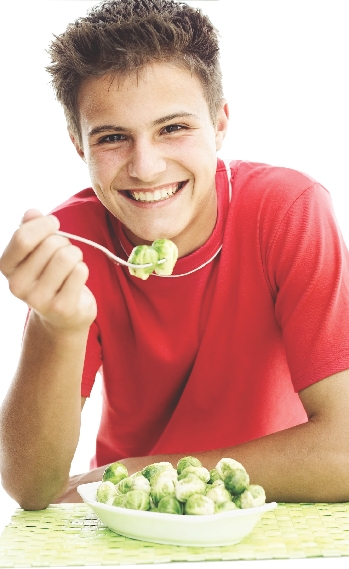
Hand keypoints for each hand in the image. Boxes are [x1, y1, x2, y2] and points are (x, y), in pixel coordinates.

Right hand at [0, 209, 96, 332]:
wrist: (61, 316)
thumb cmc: (49, 275)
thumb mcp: (35, 252)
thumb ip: (31, 230)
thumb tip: (31, 213)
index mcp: (7, 267)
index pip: (23, 237)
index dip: (44, 224)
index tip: (54, 224)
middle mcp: (17, 286)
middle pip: (51, 244)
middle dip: (64, 243)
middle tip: (63, 256)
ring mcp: (38, 300)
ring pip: (67, 256)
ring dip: (75, 255)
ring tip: (70, 267)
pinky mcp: (61, 308)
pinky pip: (80, 272)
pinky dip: (83, 270)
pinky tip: (76, 281)